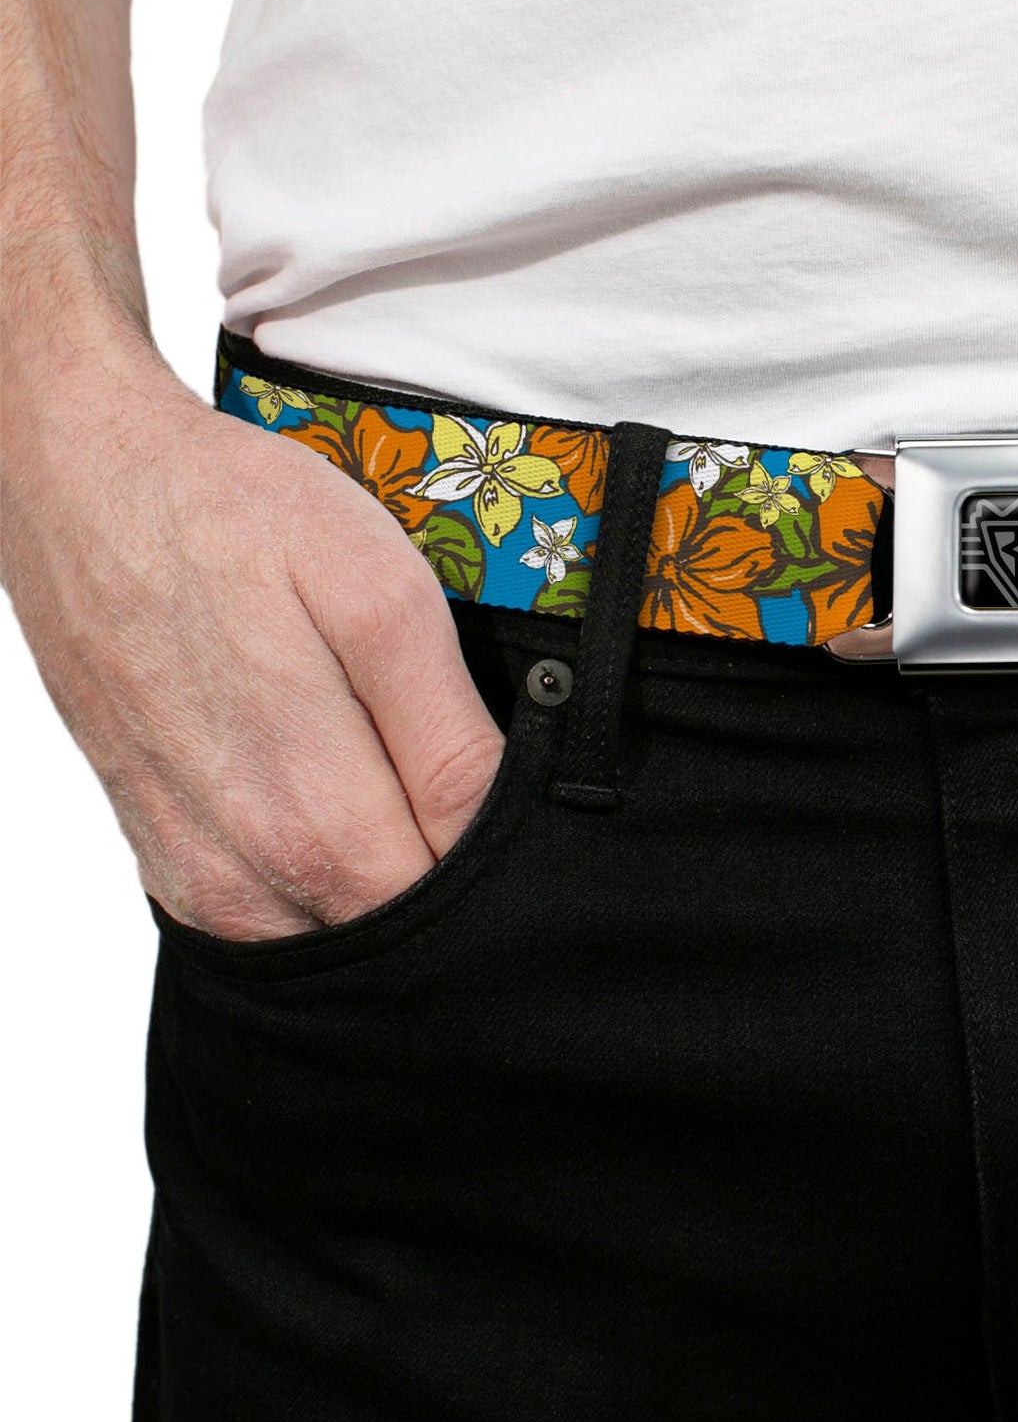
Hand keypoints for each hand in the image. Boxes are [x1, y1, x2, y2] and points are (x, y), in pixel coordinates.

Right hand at [1, 333, 503, 937]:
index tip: (528, 807)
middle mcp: (246, 863)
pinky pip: (265, 920)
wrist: (84, 484)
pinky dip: (317, 886)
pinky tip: (336, 806)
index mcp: (311, 810)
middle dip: (454, 883)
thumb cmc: (236, 520)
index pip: (449, 901)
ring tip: (400, 787)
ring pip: (331, 937)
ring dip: (384, 885)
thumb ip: (446, 735)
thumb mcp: (382, 597)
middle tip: (471, 787)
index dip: (508, 863)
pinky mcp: (163, 854)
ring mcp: (194, 869)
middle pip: (393, 930)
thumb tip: (501, 824)